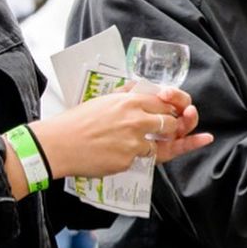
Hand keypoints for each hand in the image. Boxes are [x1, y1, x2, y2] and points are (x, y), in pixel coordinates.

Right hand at [31, 86, 212, 179]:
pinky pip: (143, 160)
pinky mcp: (129, 159)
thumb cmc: (78, 121)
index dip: (179, 108)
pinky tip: (121, 155)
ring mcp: (134, 140)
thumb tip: (144, 87)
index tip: (187, 113)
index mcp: (130, 99)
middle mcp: (136, 118)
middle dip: (181, 129)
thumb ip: (127, 93)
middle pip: (172, 123)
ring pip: (163, 145)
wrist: (58, 144)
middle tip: (186, 132)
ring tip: (164, 144)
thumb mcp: (104, 98)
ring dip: (165, 146)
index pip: (167, 102)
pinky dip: (138, 158)